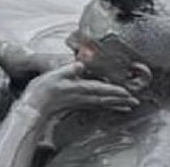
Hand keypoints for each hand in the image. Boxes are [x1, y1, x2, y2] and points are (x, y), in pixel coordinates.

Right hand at [23, 62, 138, 117]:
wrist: (34, 105)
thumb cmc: (43, 89)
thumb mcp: (55, 73)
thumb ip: (70, 69)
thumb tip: (82, 63)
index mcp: (79, 88)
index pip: (102, 89)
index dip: (116, 91)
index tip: (128, 93)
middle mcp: (82, 97)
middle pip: (106, 99)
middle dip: (121, 100)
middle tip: (135, 102)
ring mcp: (79, 102)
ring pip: (102, 104)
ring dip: (115, 105)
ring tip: (127, 106)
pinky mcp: (75, 105)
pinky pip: (95, 106)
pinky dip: (104, 106)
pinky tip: (106, 106)